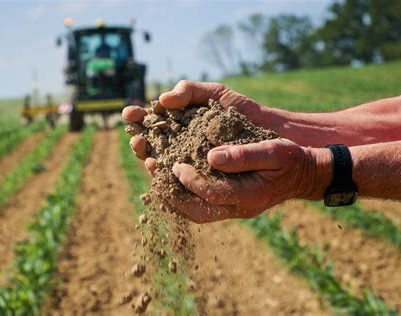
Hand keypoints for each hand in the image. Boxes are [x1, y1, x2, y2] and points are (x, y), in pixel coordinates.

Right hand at [122, 80, 270, 172]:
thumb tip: (162, 100)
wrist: (271, 132)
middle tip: (137, 138)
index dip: (138, 118)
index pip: (153, 121)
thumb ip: (190, 91)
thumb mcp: (215, 95)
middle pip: (153, 145)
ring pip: (164, 165)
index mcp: (180, 123)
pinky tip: (166, 175)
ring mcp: (191, 162)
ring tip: (148, 157)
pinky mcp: (204, 179)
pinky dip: (171, 179)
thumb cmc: (243, 112)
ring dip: (152, 161)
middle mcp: (182, 144)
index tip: (129, 114)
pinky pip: (182, 182)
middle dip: (141, 141)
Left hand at [164, 138, 331, 222]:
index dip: (190, 181)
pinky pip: (200, 205)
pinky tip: (172, 176)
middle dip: (172, 193)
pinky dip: (183, 194)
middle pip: (196, 211)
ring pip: (195, 211)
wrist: (303, 175)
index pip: (211, 195)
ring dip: (173, 195)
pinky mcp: (229, 203)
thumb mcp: (274, 151)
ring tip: (157, 172)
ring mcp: (233, 208)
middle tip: (155, 170)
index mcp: (249, 196)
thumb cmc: (291, 160)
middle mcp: (237, 208)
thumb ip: (245, 155)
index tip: (175, 164)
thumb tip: (211, 156)